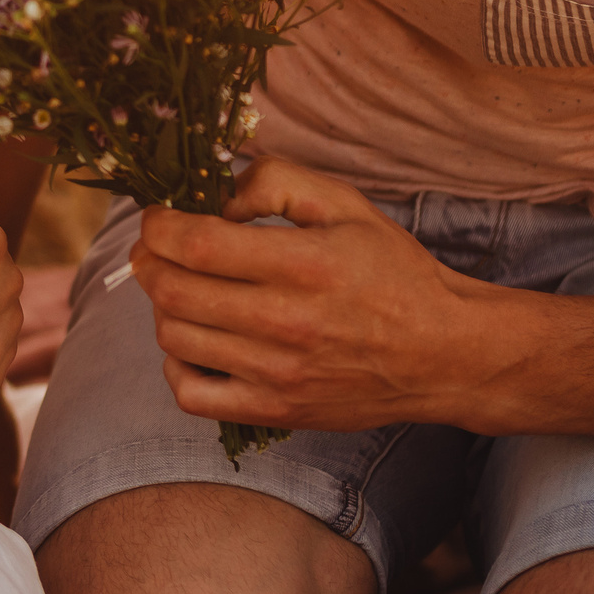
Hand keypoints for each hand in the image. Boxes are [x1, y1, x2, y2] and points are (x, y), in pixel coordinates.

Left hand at [130, 156, 504, 432]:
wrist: (445, 353)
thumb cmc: (393, 272)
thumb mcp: (344, 204)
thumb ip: (274, 182)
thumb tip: (216, 199)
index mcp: (303, 264)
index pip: (196, 244)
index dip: (159, 225)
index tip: (159, 216)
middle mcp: (286, 322)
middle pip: (172, 291)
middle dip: (149, 260)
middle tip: (157, 247)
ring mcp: (277, 374)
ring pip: (174, 338)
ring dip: (162, 306)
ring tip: (184, 288)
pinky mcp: (276, 411)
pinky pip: (191, 394)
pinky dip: (176, 364)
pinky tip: (197, 340)